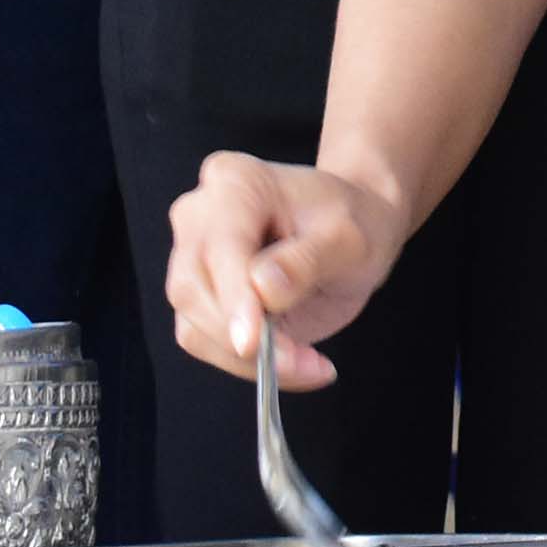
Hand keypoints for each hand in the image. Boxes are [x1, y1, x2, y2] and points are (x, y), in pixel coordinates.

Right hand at [164, 152, 406, 389]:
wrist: (353, 229)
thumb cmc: (352, 221)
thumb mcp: (348, 237)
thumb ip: (306, 260)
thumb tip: (262, 289)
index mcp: (235, 182)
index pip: (220, 247)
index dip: (234, 299)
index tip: (252, 344)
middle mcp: (200, 216)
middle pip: (193, 290)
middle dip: (245, 339)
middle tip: (302, 362)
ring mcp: (193, 257)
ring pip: (194, 324)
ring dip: (248, 360)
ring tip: (309, 363)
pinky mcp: (200, 296)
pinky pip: (205, 341)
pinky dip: (246, 364)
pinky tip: (294, 361)